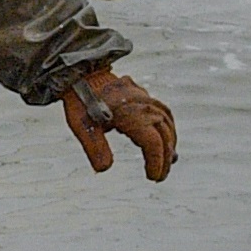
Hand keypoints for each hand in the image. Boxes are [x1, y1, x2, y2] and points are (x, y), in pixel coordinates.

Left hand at [62, 67, 176, 179]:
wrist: (81, 73)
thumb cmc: (80, 101)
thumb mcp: (83, 126)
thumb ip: (95, 147)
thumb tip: (104, 169)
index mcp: (132, 114)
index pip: (153, 143)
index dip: (156, 162)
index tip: (152, 177)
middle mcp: (144, 105)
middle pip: (164, 135)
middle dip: (165, 158)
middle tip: (159, 176)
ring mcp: (145, 99)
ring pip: (167, 122)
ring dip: (170, 143)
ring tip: (166, 162)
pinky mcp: (143, 96)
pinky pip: (163, 112)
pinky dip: (167, 128)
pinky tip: (164, 139)